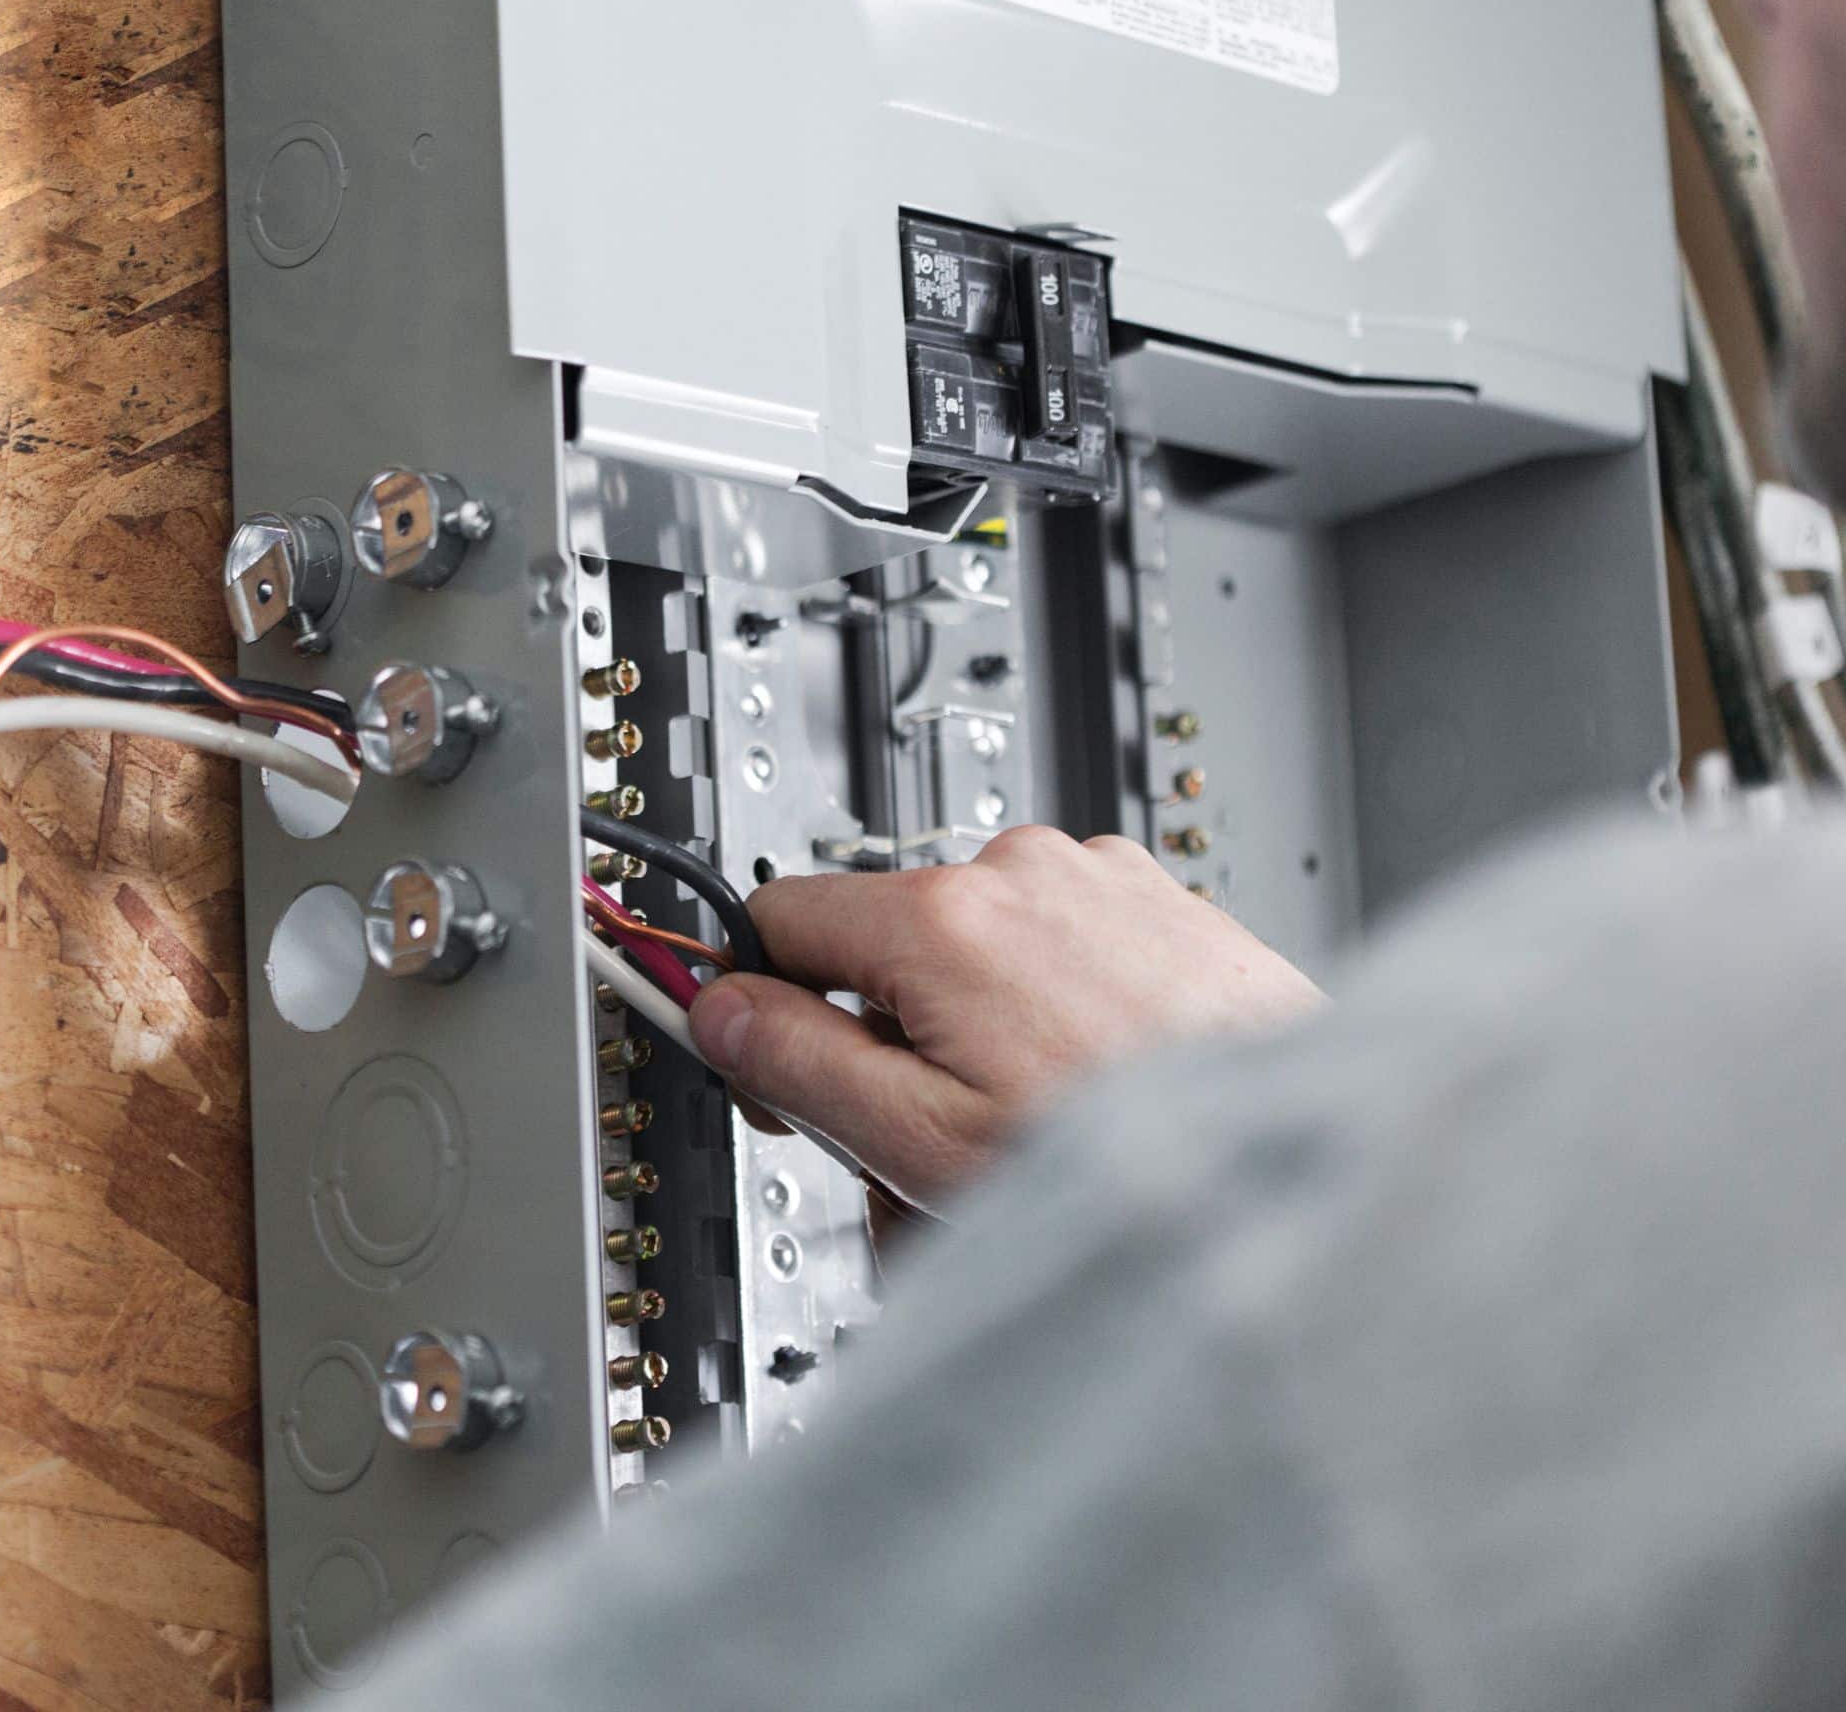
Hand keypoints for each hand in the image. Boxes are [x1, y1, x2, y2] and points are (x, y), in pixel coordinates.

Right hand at [688, 827, 1324, 1214]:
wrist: (1310, 1161)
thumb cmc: (1140, 1164)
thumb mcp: (921, 1142)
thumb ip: (799, 1065)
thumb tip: (721, 1013)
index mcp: (941, 914)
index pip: (777, 915)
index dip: (759, 1003)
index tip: (760, 1055)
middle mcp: (1019, 867)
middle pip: (880, 948)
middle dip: (881, 1047)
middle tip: (918, 1150)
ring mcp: (1101, 879)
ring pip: (972, 958)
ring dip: (970, 1041)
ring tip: (1025, 1141)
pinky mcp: (1162, 906)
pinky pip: (1057, 952)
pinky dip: (1051, 1019)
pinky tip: (1090, 1097)